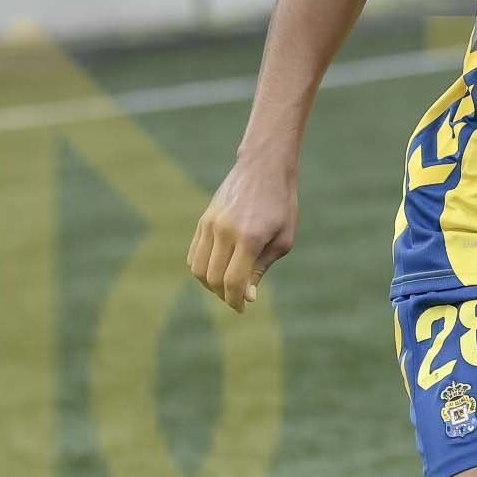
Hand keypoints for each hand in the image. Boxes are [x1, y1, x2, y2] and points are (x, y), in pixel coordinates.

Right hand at [188, 150, 295, 311]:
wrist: (264, 167)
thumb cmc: (281, 204)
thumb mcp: (283, 240)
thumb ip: (262, 268)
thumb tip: (247, 296)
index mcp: (250, 238)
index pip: (233, 282)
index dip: (236, 301)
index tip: (243, 308)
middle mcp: (225, 231)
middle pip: (213, 278)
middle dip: (223, 296)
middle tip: (237, 299)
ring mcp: (210, 224)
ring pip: (198, 268)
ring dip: (209, 284)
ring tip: (226, 286)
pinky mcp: (203, 219)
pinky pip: (194, 253)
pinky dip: (201, 268)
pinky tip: (217, 271)